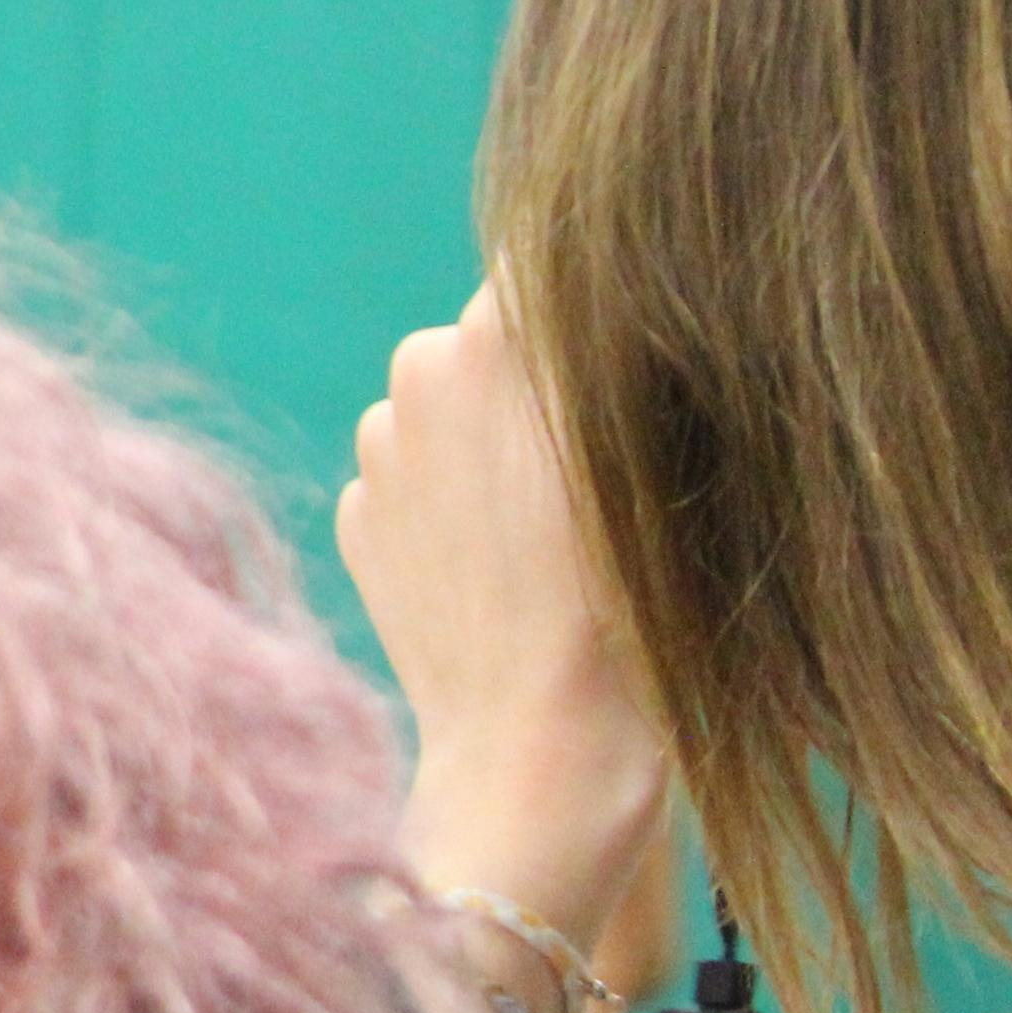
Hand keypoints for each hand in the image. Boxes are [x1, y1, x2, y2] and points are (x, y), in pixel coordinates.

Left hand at [337, 281, 673, 940]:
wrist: (537, 751)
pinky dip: (455, 507)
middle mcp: (421, 371)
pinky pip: (416, 479)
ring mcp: (378, 449)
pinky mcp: (355, 516)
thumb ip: (616, 357)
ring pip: (447, 408)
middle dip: (538, 380)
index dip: (590, 304)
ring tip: (553, 534)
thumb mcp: (656, 462)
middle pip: (491, 338)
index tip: (627, 350)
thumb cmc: (632, 608)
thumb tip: (616, 283)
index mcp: (500, 337)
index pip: (548, 261)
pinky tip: (504, 572)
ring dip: (492, 445)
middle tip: (598, 465)